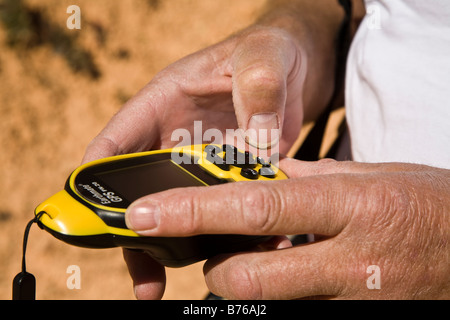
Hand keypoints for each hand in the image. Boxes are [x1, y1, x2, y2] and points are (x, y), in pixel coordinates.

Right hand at [81, 25, 306, 299]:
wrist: (294, 70)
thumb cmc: (268, 51)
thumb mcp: (263, 56)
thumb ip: (260, 88)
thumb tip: (258, 143)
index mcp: (166, 101)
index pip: (118, 139)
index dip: (96, 175)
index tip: (85, 213)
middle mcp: (176, 136)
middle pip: (140, 186)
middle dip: (133, 227)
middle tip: (136, 270)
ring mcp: (202, 161)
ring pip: (178, 206)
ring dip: (174, 241)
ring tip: (161, 281)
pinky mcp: (230, 176)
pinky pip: (221, 210)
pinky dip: (224, 234)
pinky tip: (235, 255)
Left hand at [125, 159, 449, 298]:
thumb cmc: (426, 205)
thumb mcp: (371, 176)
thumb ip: (308, 179)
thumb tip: (257, 178)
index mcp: (351, 205)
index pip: (255, 207)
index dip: (192, 212)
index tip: (144, 214)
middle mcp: (349, 261)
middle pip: (244, 275)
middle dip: (216, 266)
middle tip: (223, 246)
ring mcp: (353, 301)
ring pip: (265, 302)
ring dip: (245, 282)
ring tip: (265, 258)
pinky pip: (294, 313)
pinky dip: (278, 295)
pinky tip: (294, 275)